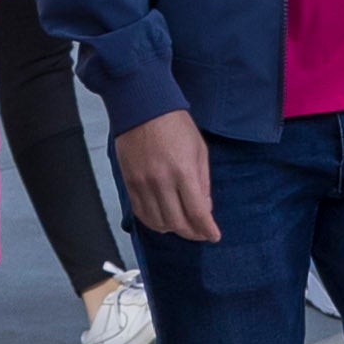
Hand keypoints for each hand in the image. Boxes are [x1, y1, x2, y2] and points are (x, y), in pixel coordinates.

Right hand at [116, 107, 215, 241]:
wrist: (142, 108)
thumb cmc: (175, 125)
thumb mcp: (199, 150)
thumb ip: (203, 182)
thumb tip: (205, 208)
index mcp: (183, 171)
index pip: (197, 212)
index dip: (207, 229)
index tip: (213, 236)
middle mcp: (161, 181)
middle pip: (177, 222)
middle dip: (192, 233)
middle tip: (200, 233)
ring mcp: (143, 184)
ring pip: (158, 222)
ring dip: (173, 228)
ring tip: (182, 225)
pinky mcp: (129, 183)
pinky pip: (141, 213)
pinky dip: (153, 221)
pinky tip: (162, 220)